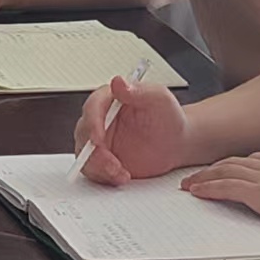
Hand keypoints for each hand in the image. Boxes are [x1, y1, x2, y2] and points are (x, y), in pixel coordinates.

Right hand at [72, 75, 191, 183]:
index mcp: (108, 100)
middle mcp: (99, 120)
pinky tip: (122, 176)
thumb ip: (138, 91)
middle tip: (112, 163)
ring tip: (120, 173)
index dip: (92, 124)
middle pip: (83, 134)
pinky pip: (93, 170)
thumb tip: (118, 82)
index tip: (99, 139)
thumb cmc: (168, 118)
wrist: (176, 143)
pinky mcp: (102, 159)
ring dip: (99, 167)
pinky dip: (105, 177)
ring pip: (85, 155)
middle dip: (94, 152)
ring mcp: (99, 141)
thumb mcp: (159, 99)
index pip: (92, 108)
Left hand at [182, 152, 259, 237]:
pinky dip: (208, 187)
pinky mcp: (259, 192)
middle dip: (213, 167)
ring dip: (204, 176)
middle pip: (234, 161)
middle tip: (196, 174)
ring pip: (225, 171)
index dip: (234, 163)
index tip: (224, 168)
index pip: (253, 158)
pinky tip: (197, 191)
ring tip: (189, 183)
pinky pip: (226, 186)